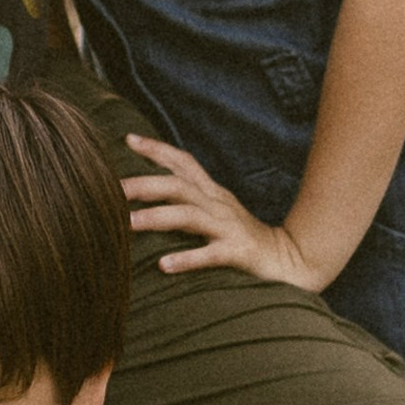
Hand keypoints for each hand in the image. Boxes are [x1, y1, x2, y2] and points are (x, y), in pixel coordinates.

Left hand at [123, 132, 328, 291]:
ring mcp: (229, 228)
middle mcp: (219, 205)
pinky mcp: (240, 253)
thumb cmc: (245, 242)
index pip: (183, 162)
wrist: (293, 261)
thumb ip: (189, 205)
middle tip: (111, 189)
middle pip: (178, 186)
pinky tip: (164, 265)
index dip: (157, 149)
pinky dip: (187, 258)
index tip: (128, 139)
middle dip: (144, 185)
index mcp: (212, 194)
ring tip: (127, 224)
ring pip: (189, 216)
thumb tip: (150, 201)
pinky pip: (211, 255)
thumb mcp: (217, 216)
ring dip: (156, 218)